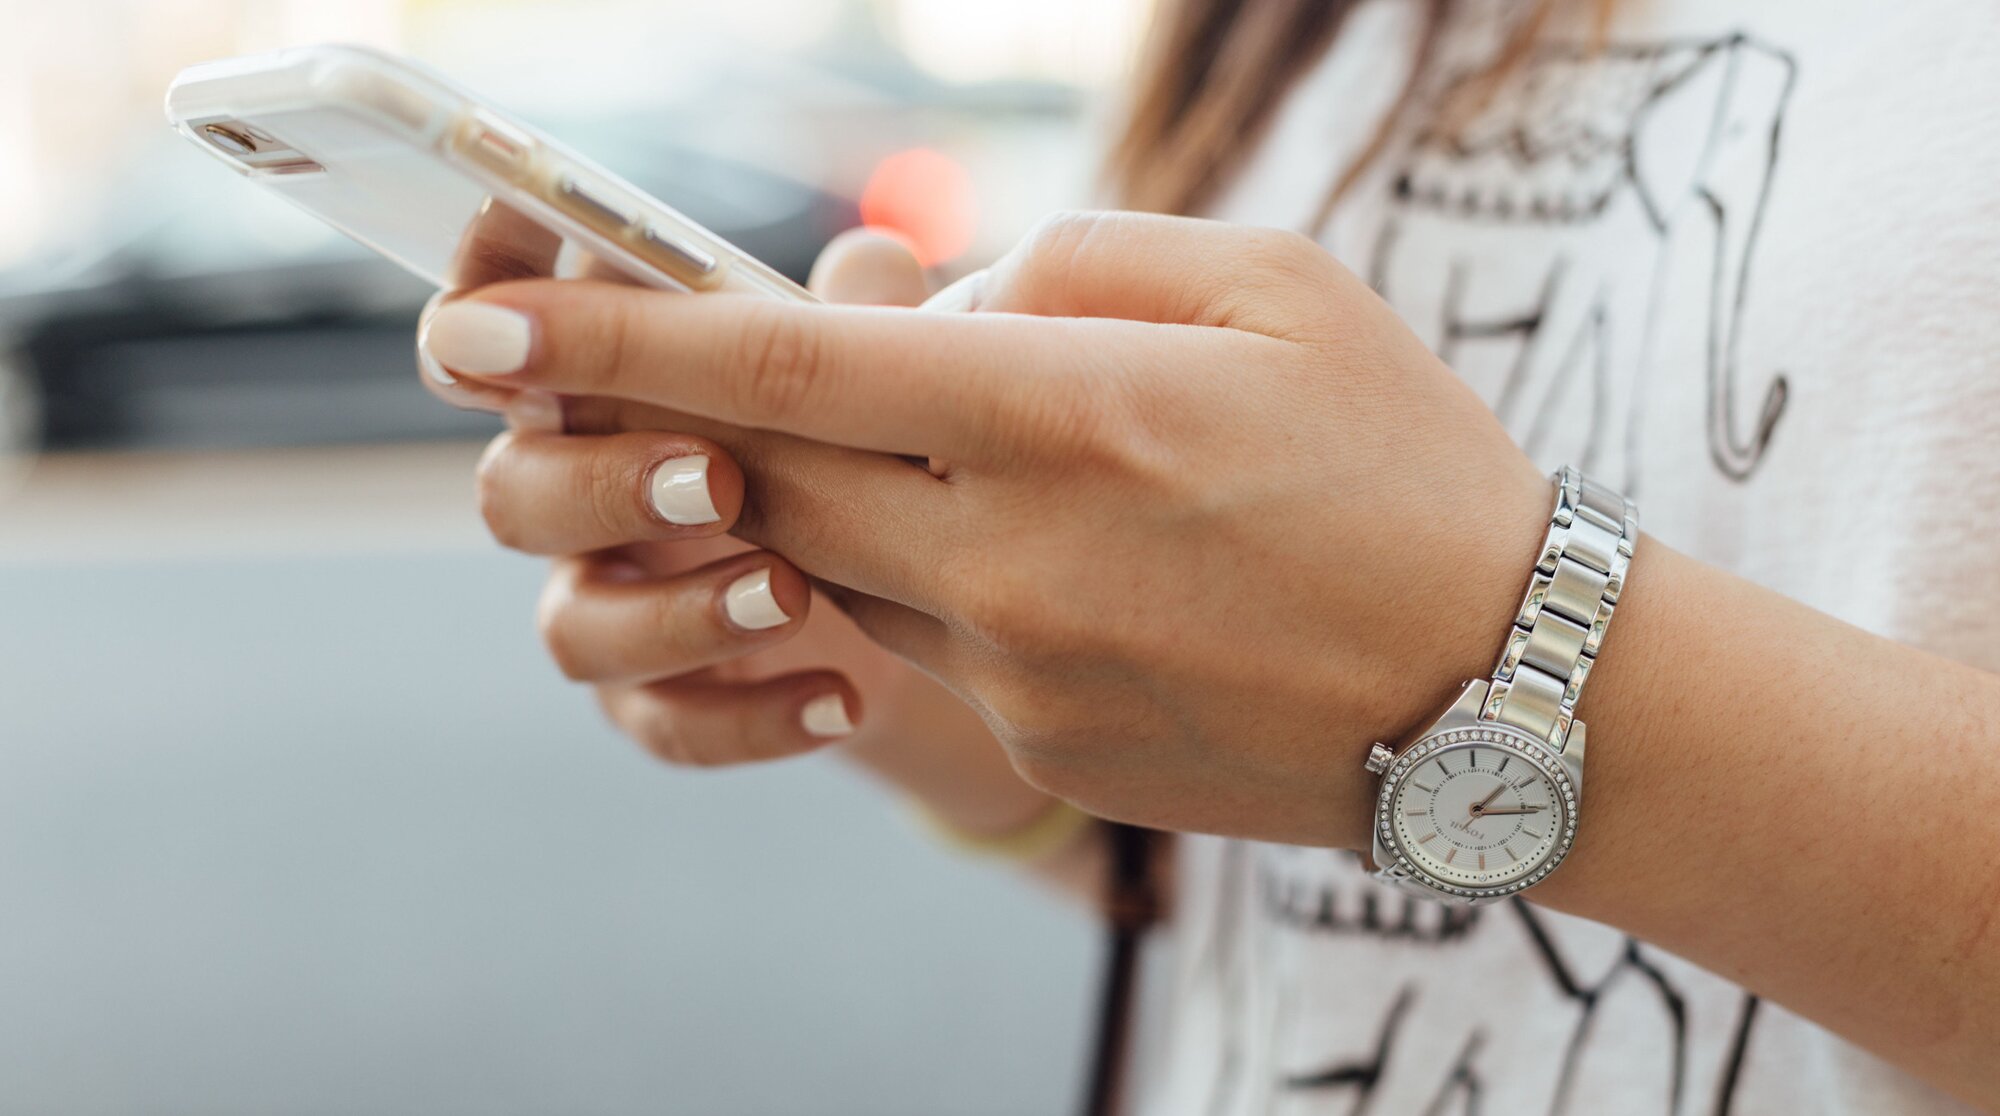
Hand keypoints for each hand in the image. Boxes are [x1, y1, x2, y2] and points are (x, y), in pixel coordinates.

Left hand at [425, 211, 1553, 848]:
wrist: (1509, 694)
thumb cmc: (1408, 461)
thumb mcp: (1273, 285)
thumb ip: (1071, 263)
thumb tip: (927, 297)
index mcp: (1070, 413)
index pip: (783, 366)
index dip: (613, 339)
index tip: (481, 325)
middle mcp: (1015, 555)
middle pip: (770, 474)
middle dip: (705, 416)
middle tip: (702, 369)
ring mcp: (1020, 671)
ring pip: (837, 562)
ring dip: (846, 492)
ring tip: (979, 452)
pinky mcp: (1038, 745)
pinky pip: (927, 641)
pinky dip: (941, 574)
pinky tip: (1070, 558)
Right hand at [432, 230, 1057, 839]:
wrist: (926, 600)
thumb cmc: (865, 441)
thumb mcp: (877, 370)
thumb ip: (862, 315)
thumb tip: (875, 262)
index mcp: (604, 386)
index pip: (497, 338)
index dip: (476, 314)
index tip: (506, 310)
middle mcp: (581, 492)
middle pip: (514, 491)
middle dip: (602, 484)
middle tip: (719, 478)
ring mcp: (612, 603)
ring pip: (574, 627)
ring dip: (675, 612)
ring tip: (794, 594)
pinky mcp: (660, 699)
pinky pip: (664, 724)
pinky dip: (749, 718)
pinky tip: (840, 699)